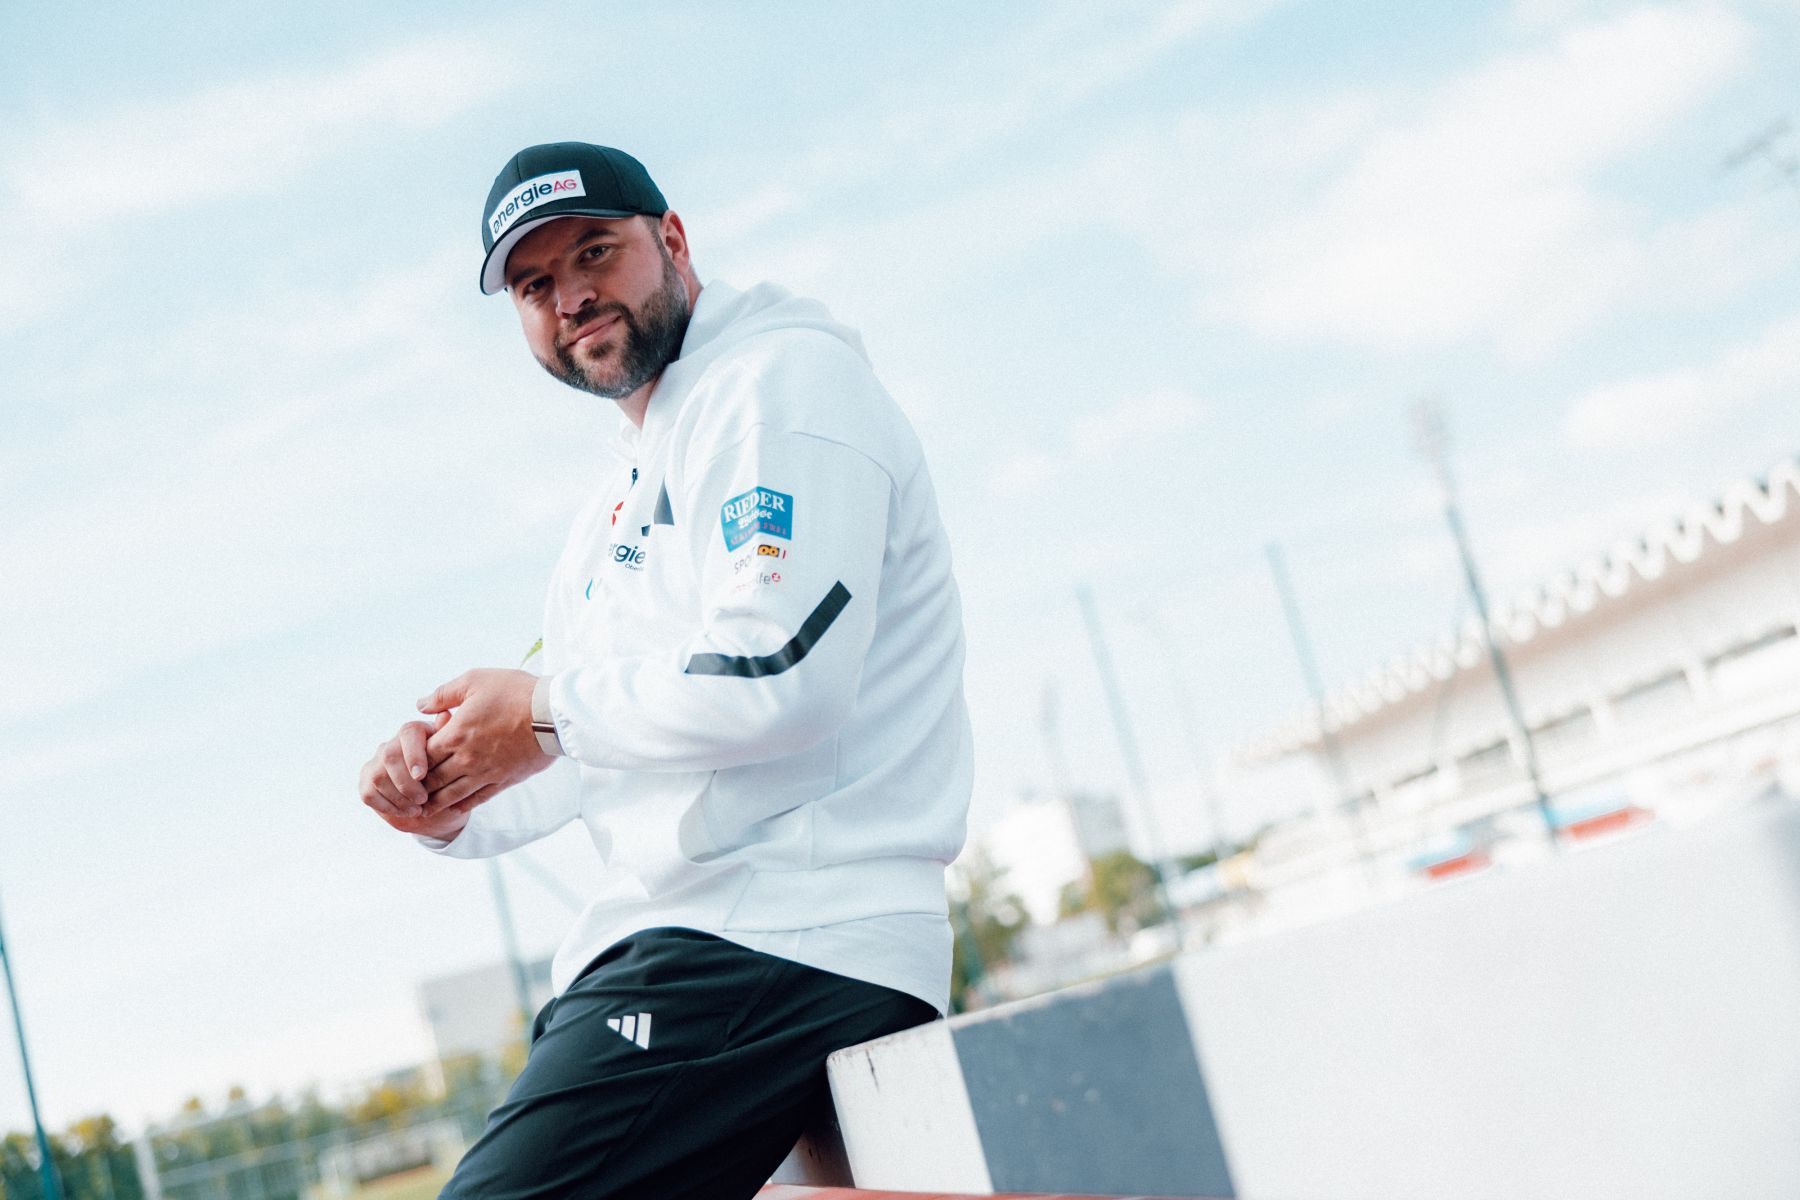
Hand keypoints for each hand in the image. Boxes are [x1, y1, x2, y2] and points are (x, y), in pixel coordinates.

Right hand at [358, 713, 478, 838]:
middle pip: (390, 755)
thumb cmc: (451, 780)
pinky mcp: (367, 781)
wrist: (440, 806)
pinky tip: (405, 812)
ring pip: (378, 776)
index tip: (421, 776)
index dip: (412, 753)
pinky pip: (369, 793)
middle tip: (423, 799)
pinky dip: (388, 806)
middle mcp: (394, 743)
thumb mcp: (457, 764)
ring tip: (418, 808)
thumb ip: (450, 742)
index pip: (408, 732)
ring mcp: (377, 762)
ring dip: (398, 797)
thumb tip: (445, 715)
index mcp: (417, 733)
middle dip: (405, 782)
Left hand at [417, 668, 554, 809]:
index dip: (409, 764)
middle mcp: (467, 759)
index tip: (405, 766)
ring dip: (435, 802)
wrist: (553, 714)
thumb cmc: (515, 692)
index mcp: (456, 734)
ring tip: (424, 808)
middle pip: (433, 780)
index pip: (422, 756)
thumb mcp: (475, 680)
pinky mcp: (504, 780)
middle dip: (418, 788)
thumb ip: (444, 694)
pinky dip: (463, 805)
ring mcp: (486, 772)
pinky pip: (478, 798)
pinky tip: (455, 808)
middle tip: (409, 792)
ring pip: (452, 794)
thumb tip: (421, 705)